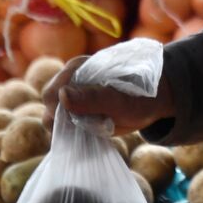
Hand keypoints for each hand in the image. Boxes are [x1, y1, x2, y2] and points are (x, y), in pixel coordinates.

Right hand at [42, 55, 175, 134]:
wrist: (153, 102)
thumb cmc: (141, 97)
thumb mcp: (122, 101)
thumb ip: (94, 98)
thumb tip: (62, 95)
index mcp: (77, 68)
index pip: (51, 93)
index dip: (60, 113)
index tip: (81, 123)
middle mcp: (69, 80)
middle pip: (49, 107)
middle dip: (65, 123)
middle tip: (92, 127)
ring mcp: (71, 96)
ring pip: (54, 118)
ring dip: (69, 130)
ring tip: (95, 129)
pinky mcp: (75, 110)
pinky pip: (63, 125)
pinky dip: (73, 134)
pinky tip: (90, 134)